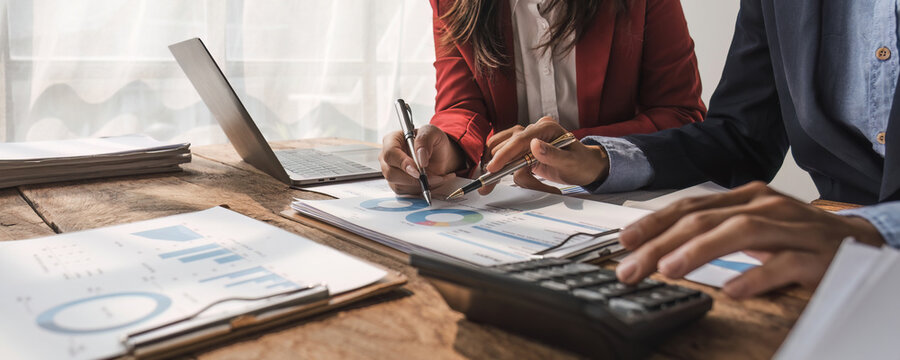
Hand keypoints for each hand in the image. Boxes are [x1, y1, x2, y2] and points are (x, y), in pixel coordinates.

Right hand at [379, 124, 463, 194]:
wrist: (440, 155)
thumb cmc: (433, 142)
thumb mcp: (432, 133)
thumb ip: (425, 140)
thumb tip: (420, 158)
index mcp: (392, 140)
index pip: (390, 153)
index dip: (403, 163)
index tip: (417, 170)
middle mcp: (387, 157)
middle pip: (390, 172)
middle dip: (411, 178)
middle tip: (429, 176)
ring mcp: (391, 171)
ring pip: (398, 184)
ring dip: (418, 184)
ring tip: (435, 177)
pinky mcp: (397, 183)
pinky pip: (404, 191)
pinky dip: (419, 189)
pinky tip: (429, 181)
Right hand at [481, 117, 609, 194]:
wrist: (586, 167)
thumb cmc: (582, 163)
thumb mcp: (571, 161)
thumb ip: (552, 154)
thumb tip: (534, 145)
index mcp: (546, 127)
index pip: (520, 139)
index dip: (505, 154)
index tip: (493, 168)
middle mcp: (535, 130)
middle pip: (507, 145)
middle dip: (498, 166)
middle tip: (487, 187)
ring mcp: (528, 139)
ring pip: (504, 152)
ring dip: (502, 171)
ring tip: (497, 186)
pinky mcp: (524, 150)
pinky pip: (508, 160)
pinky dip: (505, 170)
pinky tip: (508, 179)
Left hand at [615, 182, 884, 297]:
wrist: (856, 240)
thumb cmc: (794, 233)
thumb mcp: (749, 223)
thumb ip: (711, 228)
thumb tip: (660, 243)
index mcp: (744, 197)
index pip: (690, 205)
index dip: (654, 222)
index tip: (624, 241)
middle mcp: (763, 205)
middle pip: (704, 218)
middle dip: (661, 242)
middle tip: (632, 267)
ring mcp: (789, 227)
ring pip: (740, 232)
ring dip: (699, 250)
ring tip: (669, 269)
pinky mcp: (814, 255)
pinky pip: (782, 264)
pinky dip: (755, 277)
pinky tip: (732, 290)